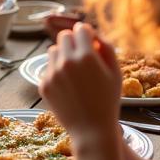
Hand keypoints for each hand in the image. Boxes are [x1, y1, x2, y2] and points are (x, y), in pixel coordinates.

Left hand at [38, 23, 121, 145]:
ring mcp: (52, 73)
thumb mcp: (116, 73)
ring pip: (53, 50)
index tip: (89, 41)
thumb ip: (107, 48)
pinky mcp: (43, 84)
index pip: (80, 29)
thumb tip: (93, 34)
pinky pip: (48, 68)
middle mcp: (66, 62)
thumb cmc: (108, 101)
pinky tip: (68, 85)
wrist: (92, 130)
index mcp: (86, 57)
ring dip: (62, 55)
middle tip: (81, 55)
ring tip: (74, 71)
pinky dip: (56, 71)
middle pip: (63, 36)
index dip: (86, 34)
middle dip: (73, 42)